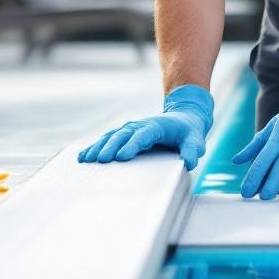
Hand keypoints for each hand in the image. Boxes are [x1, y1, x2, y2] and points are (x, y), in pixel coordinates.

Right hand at [78, 85, 213, 169]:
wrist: (182, 117)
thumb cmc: (187, 131)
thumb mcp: (195, 139)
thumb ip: (192, 149)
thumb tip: (190, 161)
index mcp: (155, 127)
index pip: (142, 136)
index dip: (132, 145)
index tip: (122, 157)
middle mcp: (139, 126)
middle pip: (122, 136)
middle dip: (110, 147)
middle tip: (100, 160)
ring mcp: (129, 130)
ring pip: (111, 137)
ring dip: (98, 147)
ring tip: (86, 159)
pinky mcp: (124, 135)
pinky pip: (107, 140)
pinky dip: (95, 147)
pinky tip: (83, 157)